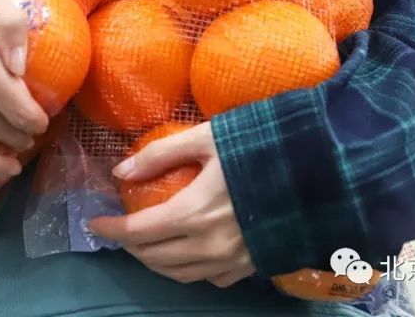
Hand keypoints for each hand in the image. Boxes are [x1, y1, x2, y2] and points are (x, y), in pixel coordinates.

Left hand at [88, 122, 254, 287]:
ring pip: (178, 274)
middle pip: (153, 257)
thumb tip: (119, 171)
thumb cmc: (259, 146)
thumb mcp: (206, 138)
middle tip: (118, 228)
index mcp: (193, 212)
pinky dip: (187, 269)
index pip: (138, 231)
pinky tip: (185, 252)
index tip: (94, 222)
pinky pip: (208, 278)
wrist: (320, 171)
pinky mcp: (250, 266)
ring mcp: (231, 261)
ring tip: (143, 242)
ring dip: (153, 261)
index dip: (111, 229)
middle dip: (129, 246)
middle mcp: (209, 245)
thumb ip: (159, 154)